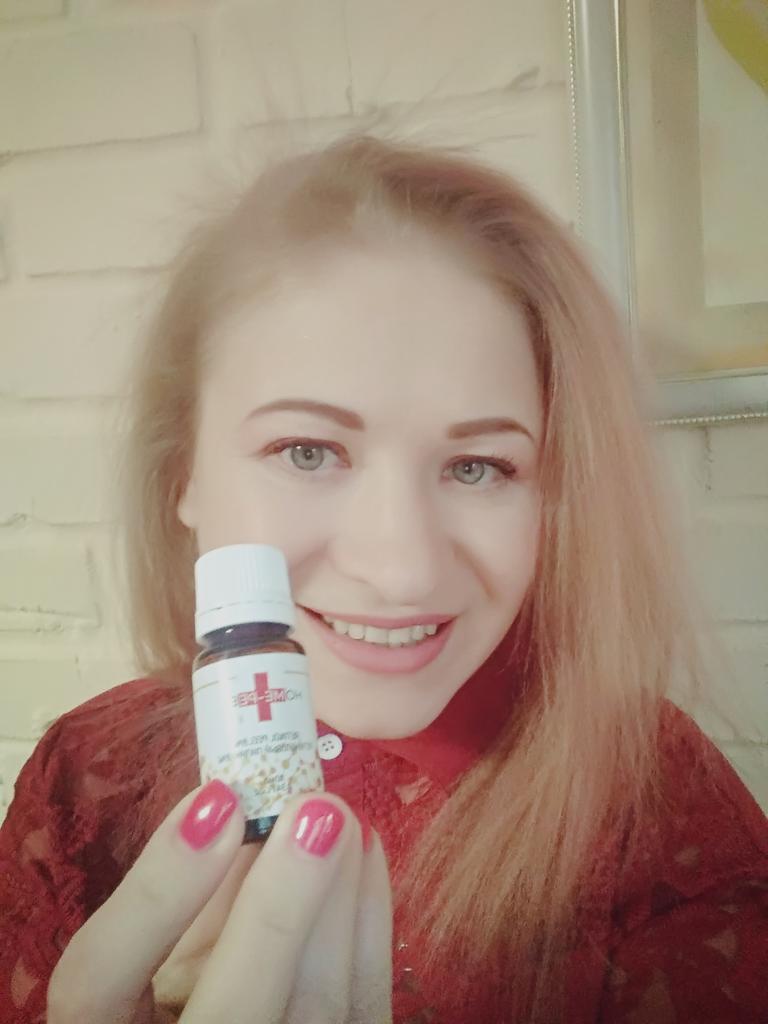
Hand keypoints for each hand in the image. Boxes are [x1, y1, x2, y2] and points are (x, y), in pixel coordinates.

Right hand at [47, 782, 392, 1022]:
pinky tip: (364, 851)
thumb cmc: (168, 994)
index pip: (99, 982)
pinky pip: (364, 1004)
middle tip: (312, 806)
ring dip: (336, 901)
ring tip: (340, 817)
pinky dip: (369, 921)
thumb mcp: (144, 954)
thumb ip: (170, 897)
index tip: (214, 803)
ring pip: (315, 1011)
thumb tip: (227, 804)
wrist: (238, 1023)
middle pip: (233, 1012)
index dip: (156, 897)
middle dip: (280, 904)